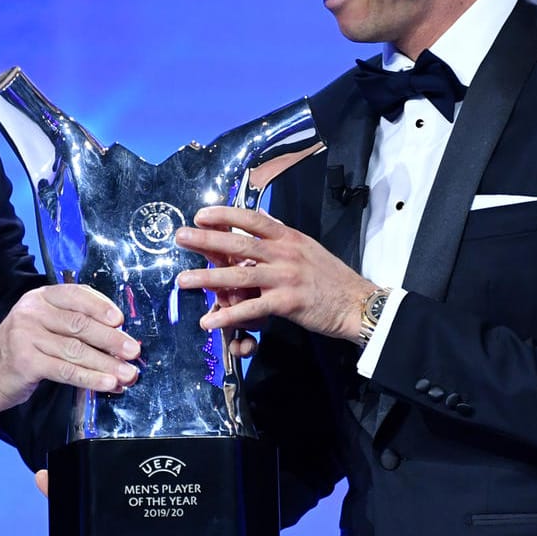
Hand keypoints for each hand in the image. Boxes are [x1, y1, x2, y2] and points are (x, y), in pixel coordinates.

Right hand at [0, 284, 139, 423]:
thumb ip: (71, 324)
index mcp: (40, 298)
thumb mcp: (42, 326)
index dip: (102, 307)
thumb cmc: (20, 350)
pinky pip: (66, 371)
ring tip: (127, 374)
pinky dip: (90, 378)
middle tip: (133, 351)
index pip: (77, 295)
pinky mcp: (26, 362)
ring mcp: (27, 336)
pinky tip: (106, 384)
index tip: (121, 321)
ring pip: (77, 350)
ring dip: (107, 364)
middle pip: (81, 324)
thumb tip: (116, 336)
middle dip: (112, 340)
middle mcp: (33, 312)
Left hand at [174, 206, 374, 341]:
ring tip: (183, 280)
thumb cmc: (330, 277)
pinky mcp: (286, 303)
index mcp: (288, 237)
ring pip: (238, 276)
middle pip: (238, 243)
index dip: (225, 214)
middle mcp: (284, 253)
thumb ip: (281, 233)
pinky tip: (209, 321)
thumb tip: (259, 215)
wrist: (356, 302)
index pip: (252, 219)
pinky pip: (251, 309)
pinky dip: (228, 316)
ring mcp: (285, 278)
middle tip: (180, 237)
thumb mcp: (307, 246)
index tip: (201, 214)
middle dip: (206, 240)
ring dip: (207, 278)